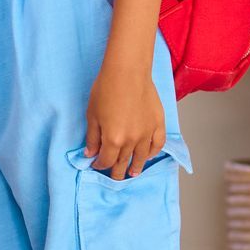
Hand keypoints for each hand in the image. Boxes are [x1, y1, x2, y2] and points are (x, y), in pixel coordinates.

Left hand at [84, 64, 165, 179]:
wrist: (127, 72)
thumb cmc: (106, 89)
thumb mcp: (92, 115)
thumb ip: (92, 137)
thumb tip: (90, 154)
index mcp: (113, 139)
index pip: (106, 160)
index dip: (100, 165)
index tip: (96, 165)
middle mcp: (132, 140)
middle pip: (123, 162)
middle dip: (116, 171)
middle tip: (115, 176)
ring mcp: (147, 133)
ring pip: (141, 157)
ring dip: (136, 167)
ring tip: (133, 173)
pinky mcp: (158, 124)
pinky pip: (157, 144)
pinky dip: (153, 152)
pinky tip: (148, 156)